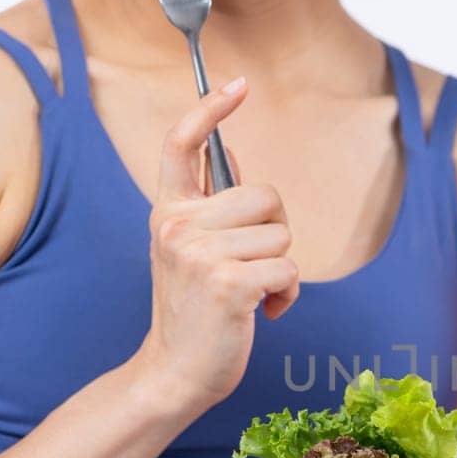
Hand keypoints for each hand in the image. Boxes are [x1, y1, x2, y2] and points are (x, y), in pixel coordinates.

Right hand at [132, 79, 299, 413]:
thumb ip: (209, 205)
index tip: (238, 85)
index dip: (210, 109)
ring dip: (281, 270)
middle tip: (252, 266)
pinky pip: (288, 271)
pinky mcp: (227, 284)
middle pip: (266, 196)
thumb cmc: (194, 312)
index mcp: (168, 211)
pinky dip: (287, 296)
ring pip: (282, 237)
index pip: (182, 144)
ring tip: (253, 294)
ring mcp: (200, 253)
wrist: (175, 373)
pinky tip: (263, 312)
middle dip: (275, 234)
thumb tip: (230, 154)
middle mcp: (177, 225)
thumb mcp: (190, 250)